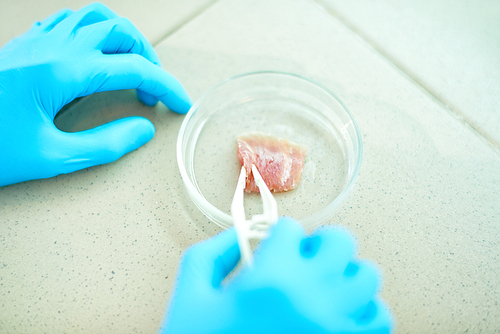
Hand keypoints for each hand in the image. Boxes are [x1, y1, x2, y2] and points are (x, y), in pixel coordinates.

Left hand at [0, 3, 191, 186]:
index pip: (133, 69)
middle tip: (151, 90)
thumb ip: (106, 144)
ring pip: (97, 18)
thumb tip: (143, 130)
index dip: (165, 85)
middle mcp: (54, 48)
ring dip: (124, 39)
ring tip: (131, 67)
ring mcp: (38, 42)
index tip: (180, 104)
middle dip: (147, 58)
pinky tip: (97, 55)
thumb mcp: (53, 158)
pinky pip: (70, 21)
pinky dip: (96, 33)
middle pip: (120, 32)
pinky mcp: (27, 46)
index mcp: (63, 73)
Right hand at [162, 218, 392, 333]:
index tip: (274, 247)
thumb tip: (241, 234)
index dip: (278, 235)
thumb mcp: (192, 291)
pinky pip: (380, 318)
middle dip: (320, 241)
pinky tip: (341, 311)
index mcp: (271, 280)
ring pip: (368, 276)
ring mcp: (335, 326)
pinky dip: (366, 308)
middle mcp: (311, 299)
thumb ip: (215, 252)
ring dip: (347, 271)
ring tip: (326, 283)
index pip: (291, 229)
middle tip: (304, 256)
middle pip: (340, 241)